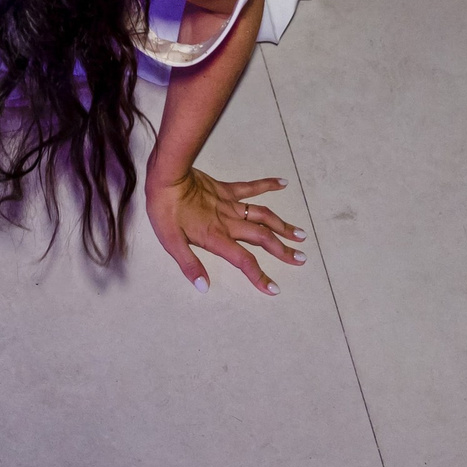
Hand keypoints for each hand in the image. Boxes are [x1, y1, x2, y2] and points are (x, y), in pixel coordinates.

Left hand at [144, 167, 304, 294]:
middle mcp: (229, 222)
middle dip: (283, 250)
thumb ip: (189, 265)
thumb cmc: (165, 210)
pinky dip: (267, 184)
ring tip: (300, 234)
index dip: (259, 276)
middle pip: (263, 238)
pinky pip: (251, 188)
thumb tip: (204, 287)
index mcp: (217, 237)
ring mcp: (230, 204)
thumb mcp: (171, 242)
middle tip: (301, 259)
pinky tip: (283, 182)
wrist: (166, 177)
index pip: (244, 261)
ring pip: (263, 216)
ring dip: (283, 225)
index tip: (274, 289)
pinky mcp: (226, 189)